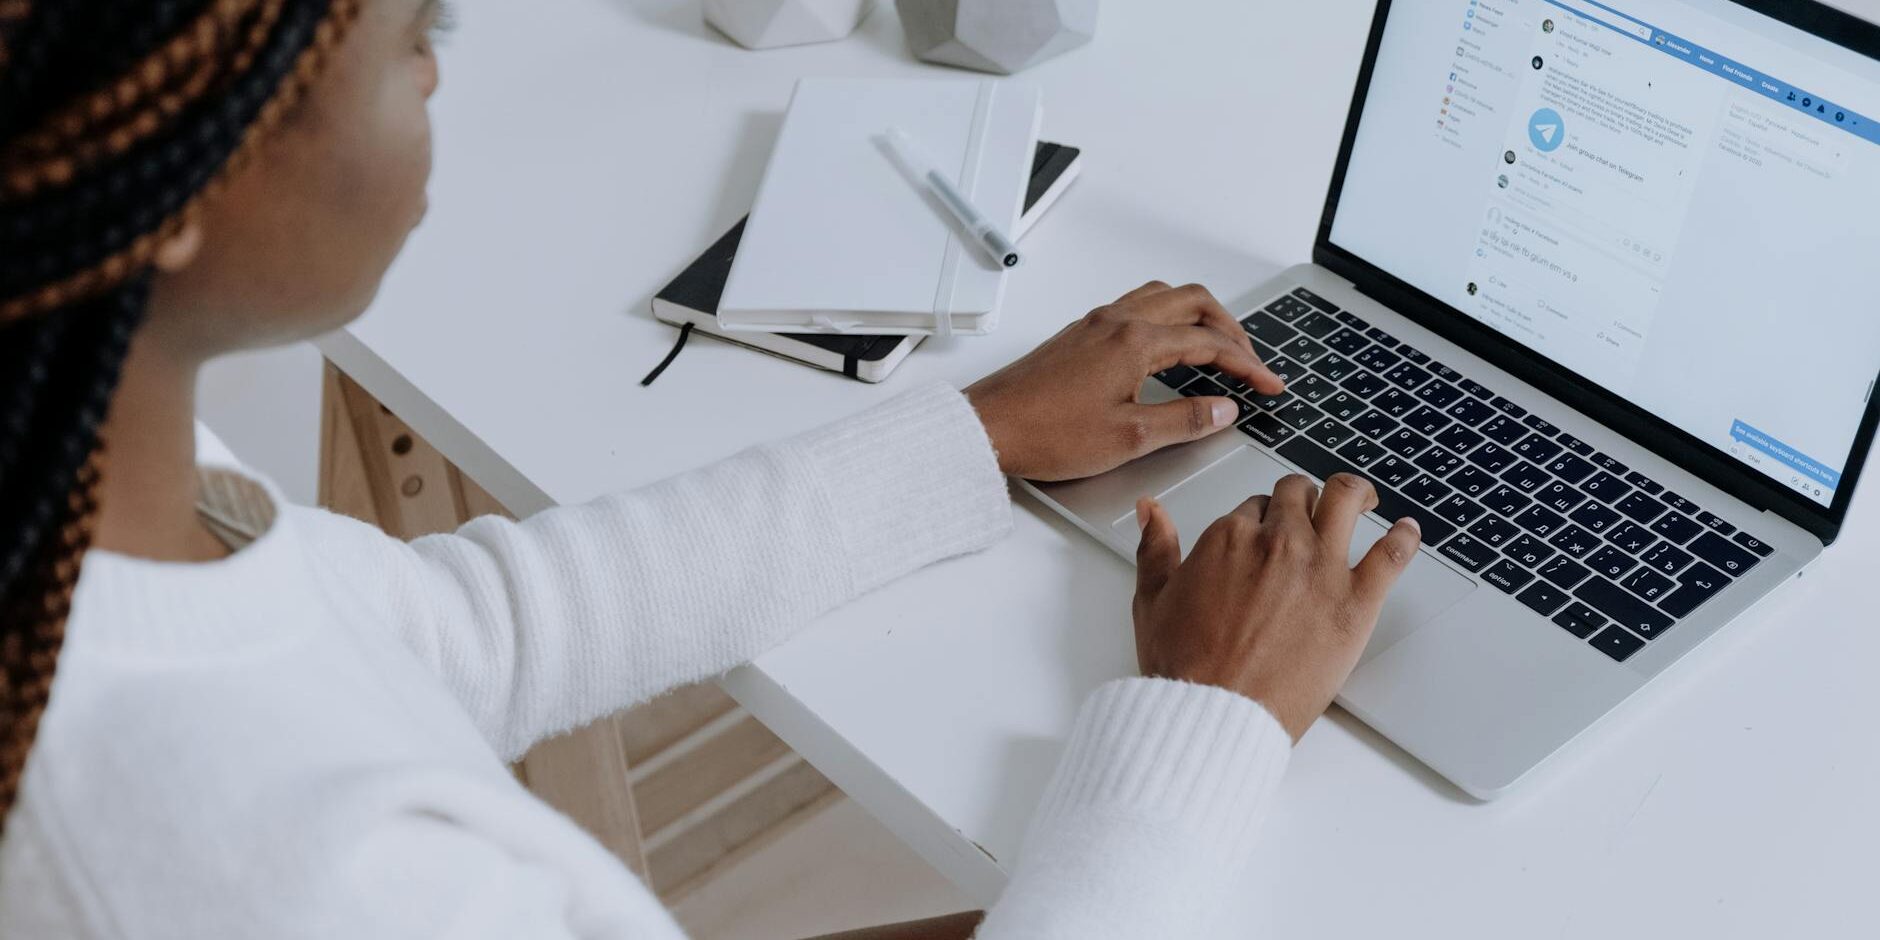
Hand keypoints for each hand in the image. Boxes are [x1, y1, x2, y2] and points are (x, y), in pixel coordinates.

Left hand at [965, 282, 1283, 481]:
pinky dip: (1166, 318)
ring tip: (1215, 346)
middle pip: (1192, 302)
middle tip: (1249, 361)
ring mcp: (1095, 324)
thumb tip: (1223, 410)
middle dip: (1229, 328)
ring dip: (1197, 315)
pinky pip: (1136, 307)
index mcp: (1135, 342)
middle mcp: (1117, 322)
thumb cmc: (1046, 433)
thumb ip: (1184, 420)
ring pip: (1163, 297)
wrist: (988, 427)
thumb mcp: (1129, 438)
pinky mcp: (1079, 335)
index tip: (1268, 384)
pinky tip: (1164, 347)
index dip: (1247, 364)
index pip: (1209, 343)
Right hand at [1131, 474, 1421, 742]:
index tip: (1264, 534)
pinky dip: (1405, 537)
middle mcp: (1278, 542)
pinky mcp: (1355, 602)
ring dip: (1354, 493)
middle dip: (1301, 500)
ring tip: (1361, 498)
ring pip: (1345, 502)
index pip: (1254, 506)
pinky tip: (1409, 532)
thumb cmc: (1185, 668)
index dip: (1260, 519)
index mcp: (1229, 538)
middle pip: (1298, 496)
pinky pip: (1392, 555)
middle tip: (1309, 511)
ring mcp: (1320, 568)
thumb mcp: (1153, 600)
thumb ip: (1154, 548)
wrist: (1215, 714)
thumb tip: (1151, 511)